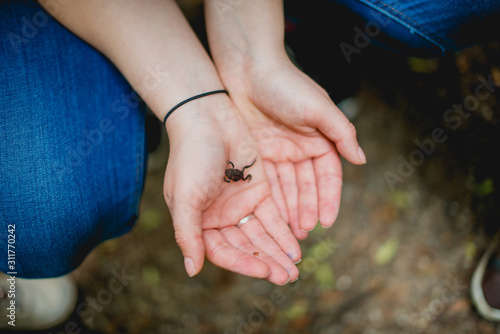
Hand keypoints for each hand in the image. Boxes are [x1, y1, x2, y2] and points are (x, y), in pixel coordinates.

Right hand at [163, 96, 300, 284]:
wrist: (208, 116)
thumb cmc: (190, 156)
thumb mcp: (185, 198)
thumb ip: (188, 235)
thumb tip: (192, 271)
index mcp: (199, 222)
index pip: (223, 252)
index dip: (243, 263)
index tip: (264, 271)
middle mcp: (220, 217)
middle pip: (246, 247)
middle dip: (266, 262)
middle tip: (288, 277)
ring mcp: (240, 204)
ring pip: (262, 235)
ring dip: (278, 251)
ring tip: (295, 268)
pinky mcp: (258, 190)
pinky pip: (273, 215)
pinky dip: (283, 230)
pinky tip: (296, 245)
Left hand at [218, 60, 365, 239]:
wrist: (247, 68)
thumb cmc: (286, 84)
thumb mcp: (319, 107)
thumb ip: (341, 133)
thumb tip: (361, 160)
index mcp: (319, 139)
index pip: (328, 176)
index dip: (328, 199)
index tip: (327, 221)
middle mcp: (300, 149)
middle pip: (306, 187)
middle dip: (306, 210)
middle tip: (304, 234)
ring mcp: (278, 153)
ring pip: (286, 189)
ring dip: (289, 211)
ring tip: (288, 234)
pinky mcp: (257, 155)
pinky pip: (266, 182)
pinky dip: (270, 200)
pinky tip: (271, 219)